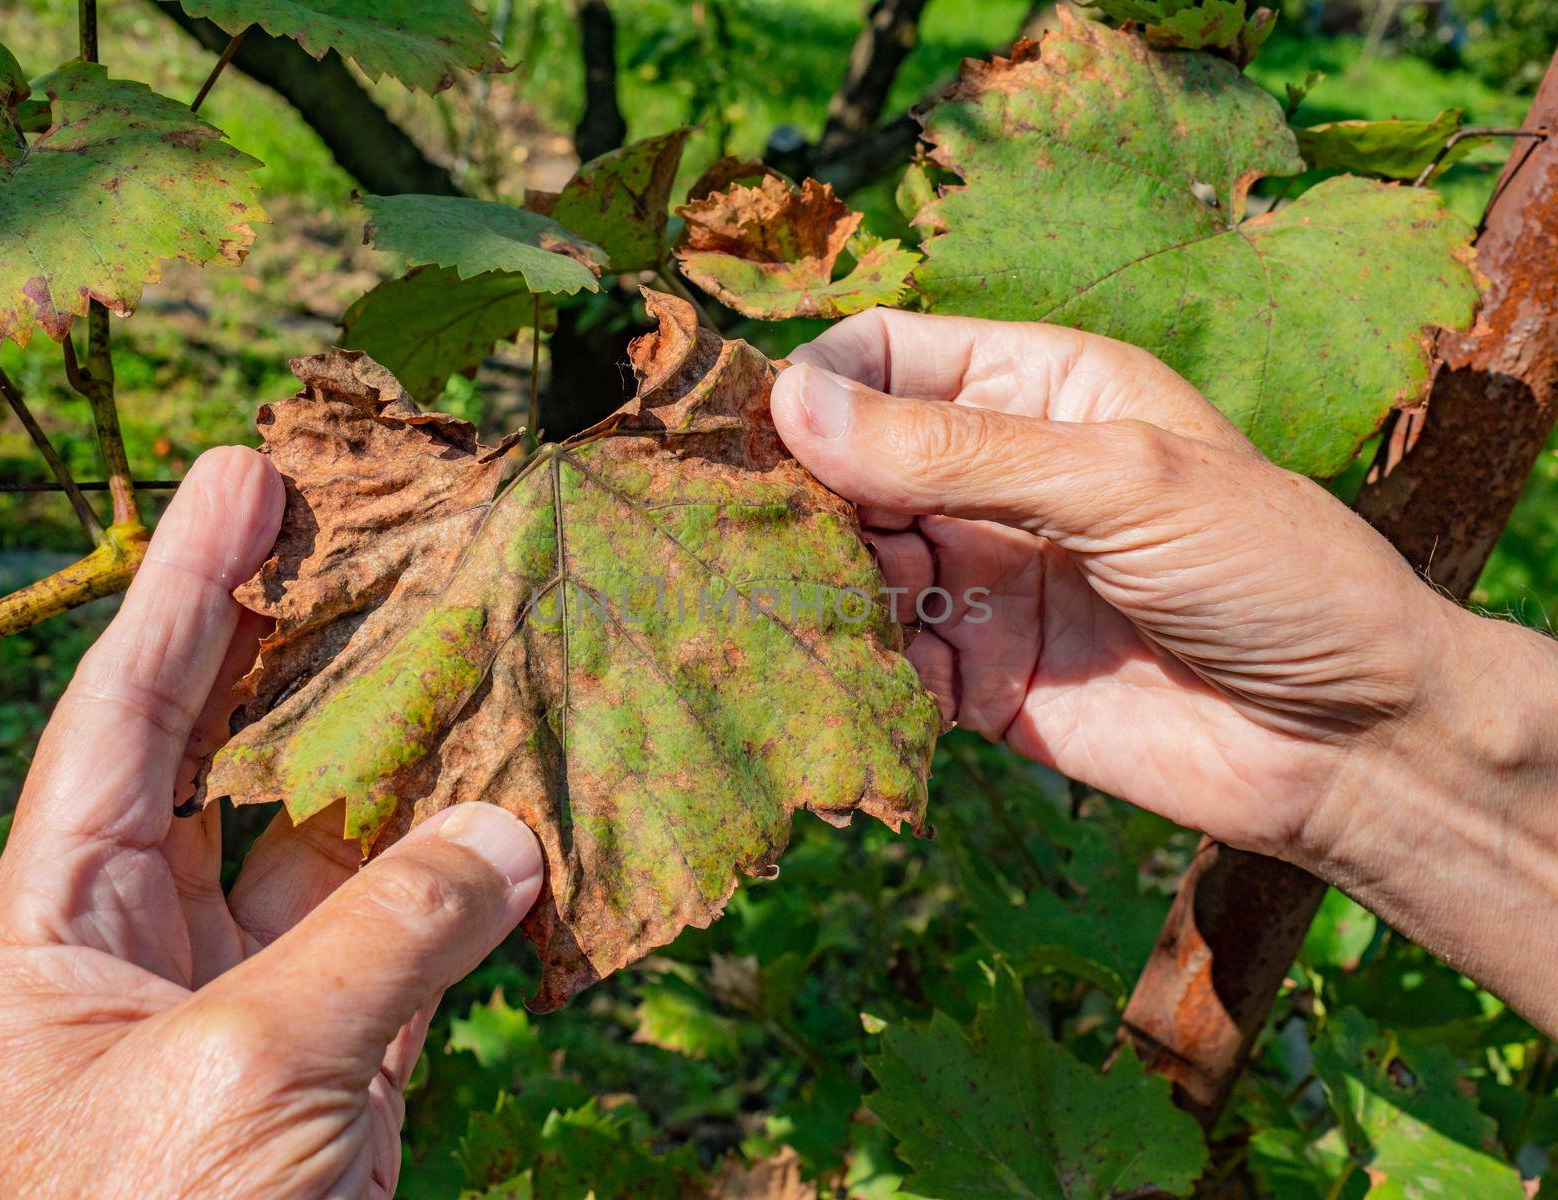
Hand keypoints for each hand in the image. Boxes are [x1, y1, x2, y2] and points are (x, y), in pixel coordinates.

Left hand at [0, 448, 543, 1199]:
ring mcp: (253, 998)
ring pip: (340, 840)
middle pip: (232, 753)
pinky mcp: (343, 1058)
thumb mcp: (246, 1074)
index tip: (242, 478)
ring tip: (474, 637)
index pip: (122, 720)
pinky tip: (529, 800)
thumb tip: (508, 831)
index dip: (182, 591)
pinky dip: (475, 875)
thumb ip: (383, 935)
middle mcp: (146, 946)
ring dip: (412, 752)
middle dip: (297, 640)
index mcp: (55, 933)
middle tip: (362, 516)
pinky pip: (414, 934)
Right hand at [770, 309, 1485, 859]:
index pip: (889, 356)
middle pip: (850, 461)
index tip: (757, 426)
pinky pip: (883, 656)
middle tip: (745, 523)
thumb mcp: (1119, 482)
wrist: (1347, 740)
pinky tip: (837, 661)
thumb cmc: (1269, 571)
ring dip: (815, 575)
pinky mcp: (975, 676)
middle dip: (799, 488)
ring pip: (851, 559)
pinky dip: (849, 657)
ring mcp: (982, 578)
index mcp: (1038, 391)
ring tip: (796, 594)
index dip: (819, 382)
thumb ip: (957, 451)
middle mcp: (995, 479)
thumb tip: (794, 406)